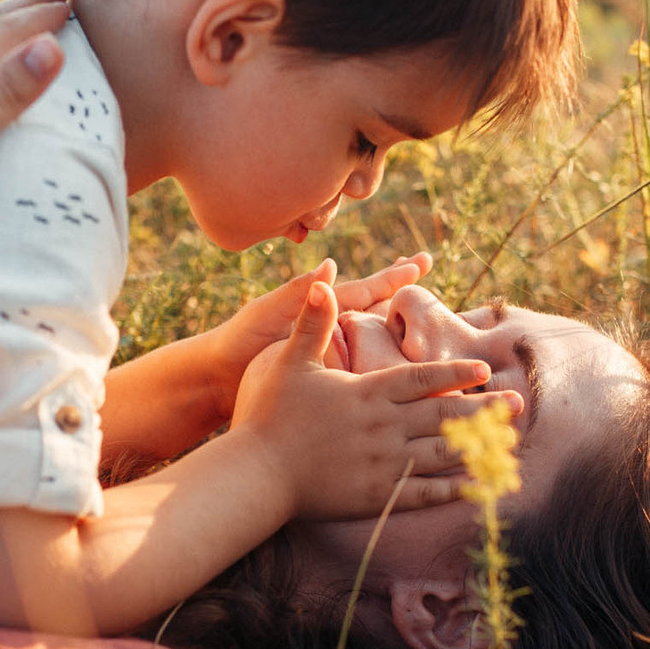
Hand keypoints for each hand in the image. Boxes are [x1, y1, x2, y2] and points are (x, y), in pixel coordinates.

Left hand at [199, 251, 433, 407]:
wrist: (213, 385)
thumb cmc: (236, 345)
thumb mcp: (265, 316)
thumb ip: (297, 294)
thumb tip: (332, 266)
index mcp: (317, 312)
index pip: (364, 290)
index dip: (393, 277)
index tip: (422, 261)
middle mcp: (329, 334)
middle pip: (378, 314)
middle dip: (406, 300)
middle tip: (436, 282)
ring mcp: (329, 361)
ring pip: (376, 347)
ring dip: (403, 340)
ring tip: (436, 335)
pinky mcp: (325, 387)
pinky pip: (363, 378)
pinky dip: (385, 376)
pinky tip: (407, 383)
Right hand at [228, 277, 519, 521]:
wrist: (258, 473)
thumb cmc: (272, 415)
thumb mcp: (291, 363)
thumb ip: (313, 323)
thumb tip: (322, 281)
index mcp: (368, 392)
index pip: (422, 378)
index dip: (456, 373)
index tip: (485, 369)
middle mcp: (384, 426)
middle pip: (445, 415)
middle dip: (485, 408)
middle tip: (518, 402)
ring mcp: (384, 463)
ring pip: (443, 453)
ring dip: (480, 446)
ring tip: (509, 441)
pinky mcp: (379, 495)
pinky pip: (425, 492)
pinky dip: (455, 489)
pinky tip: (478, 485)